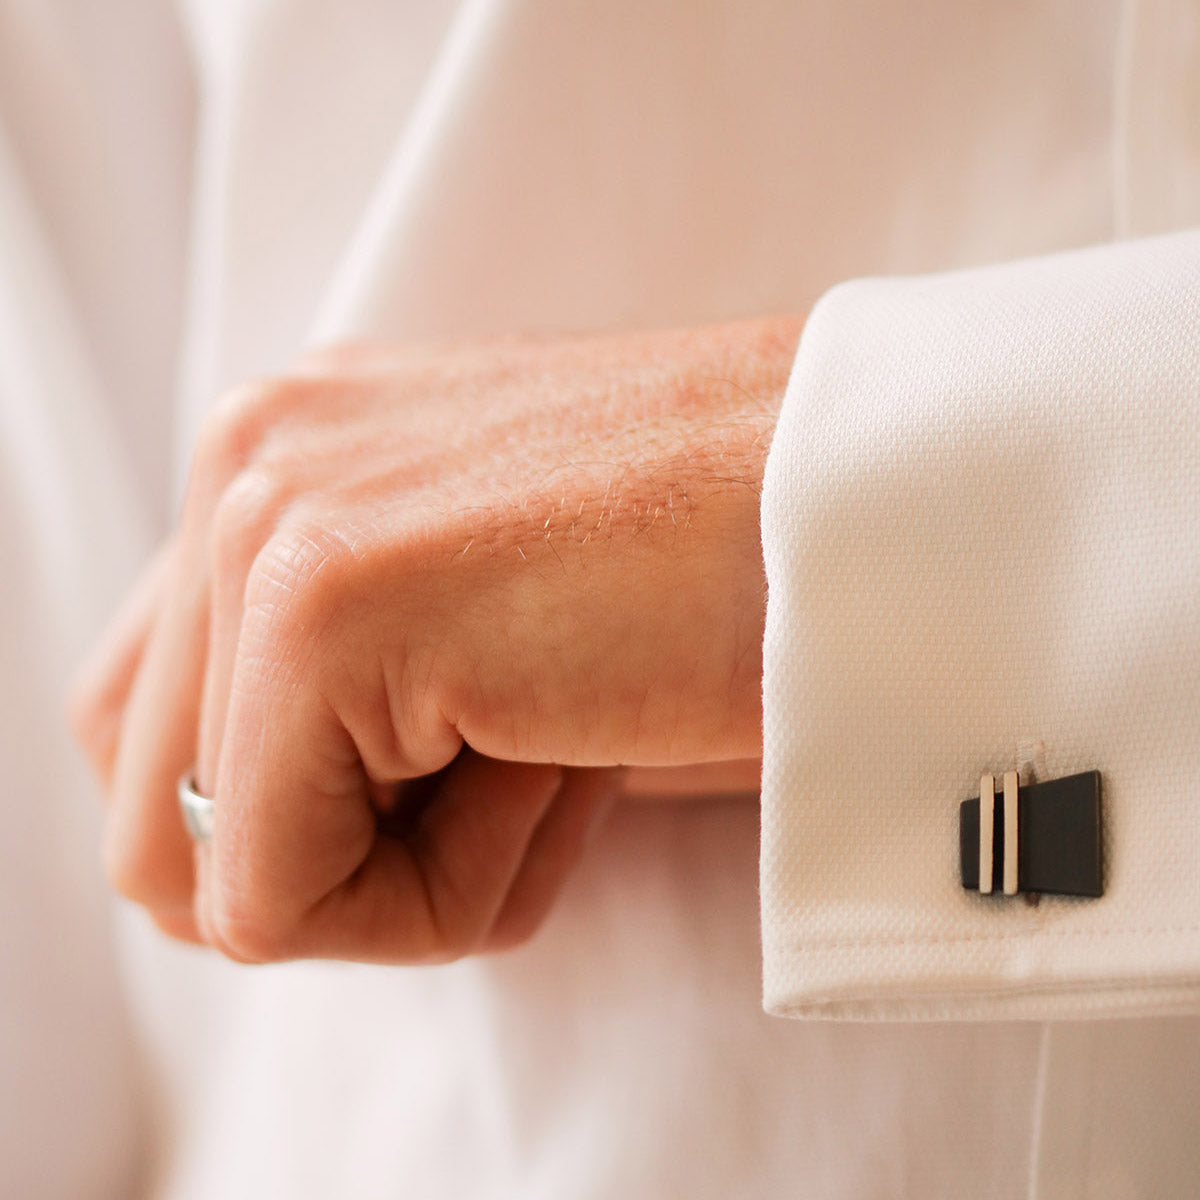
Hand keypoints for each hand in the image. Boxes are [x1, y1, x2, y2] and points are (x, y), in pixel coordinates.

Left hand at [68, 317, 802, 962]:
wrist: (881, 509)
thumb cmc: (710, 584)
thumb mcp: (484, 633)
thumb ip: (337, 708)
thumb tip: (224, 869)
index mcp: (276, 456)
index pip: (151, 727)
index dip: (305, 820)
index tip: (481, 756)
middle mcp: (246, 459)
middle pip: (154, 811)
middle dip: (344, 862)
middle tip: (529, 759)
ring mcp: (270, 514)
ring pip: (208, 874)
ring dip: (398, 876)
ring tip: (557, 748)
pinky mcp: (328, 604)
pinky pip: (278, 898)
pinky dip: (438, 898)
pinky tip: (574, 756)